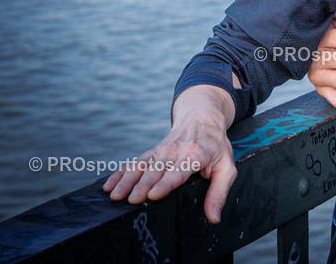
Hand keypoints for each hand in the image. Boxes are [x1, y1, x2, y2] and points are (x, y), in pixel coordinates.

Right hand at [104, 85, 236, 222]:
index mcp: (195, 155)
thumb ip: (219, 192)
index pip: (178, 172)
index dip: (165, 183)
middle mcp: (174, 151)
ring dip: (127, 180)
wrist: (202, 119)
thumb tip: (214, 218)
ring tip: (115, 195)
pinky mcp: (151, 152)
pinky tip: (108, 185)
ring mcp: (160, 151)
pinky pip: (133, 163)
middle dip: (142, 185)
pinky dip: (120, 173)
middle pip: (156, 170)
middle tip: (131, 201)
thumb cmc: (216, 146)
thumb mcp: (227, 167)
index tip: (153, 195)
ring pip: (141, 166)